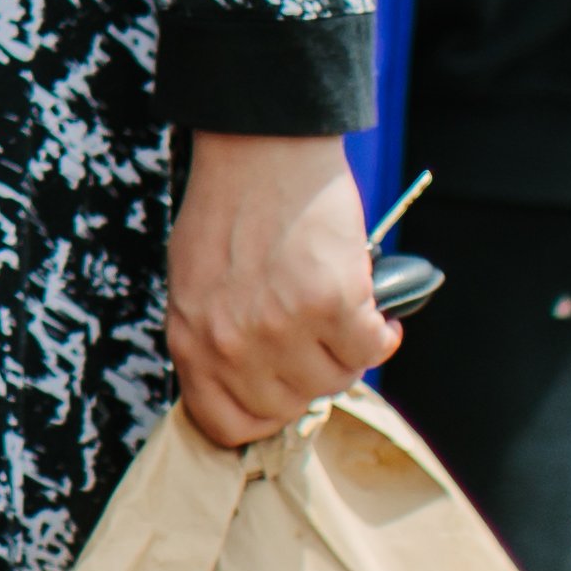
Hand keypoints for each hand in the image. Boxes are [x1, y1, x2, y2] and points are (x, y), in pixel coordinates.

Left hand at [167, 131, 398, 446]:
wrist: (261, 145)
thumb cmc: (230, 205)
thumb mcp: (197, 281)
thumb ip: (216, 336)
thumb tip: (251, 380)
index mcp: (190, 339)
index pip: (225, 424)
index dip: (260, 414)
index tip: (280, 393)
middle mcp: (231, 343)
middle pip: (287, 407)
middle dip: (307, 377)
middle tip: (317, 342)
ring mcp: (280, 326)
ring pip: (334, 380)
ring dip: (346, 352)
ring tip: (340, 315)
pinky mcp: (331, 302)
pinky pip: (371, 348)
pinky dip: (380, 331)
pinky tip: (372, 307)